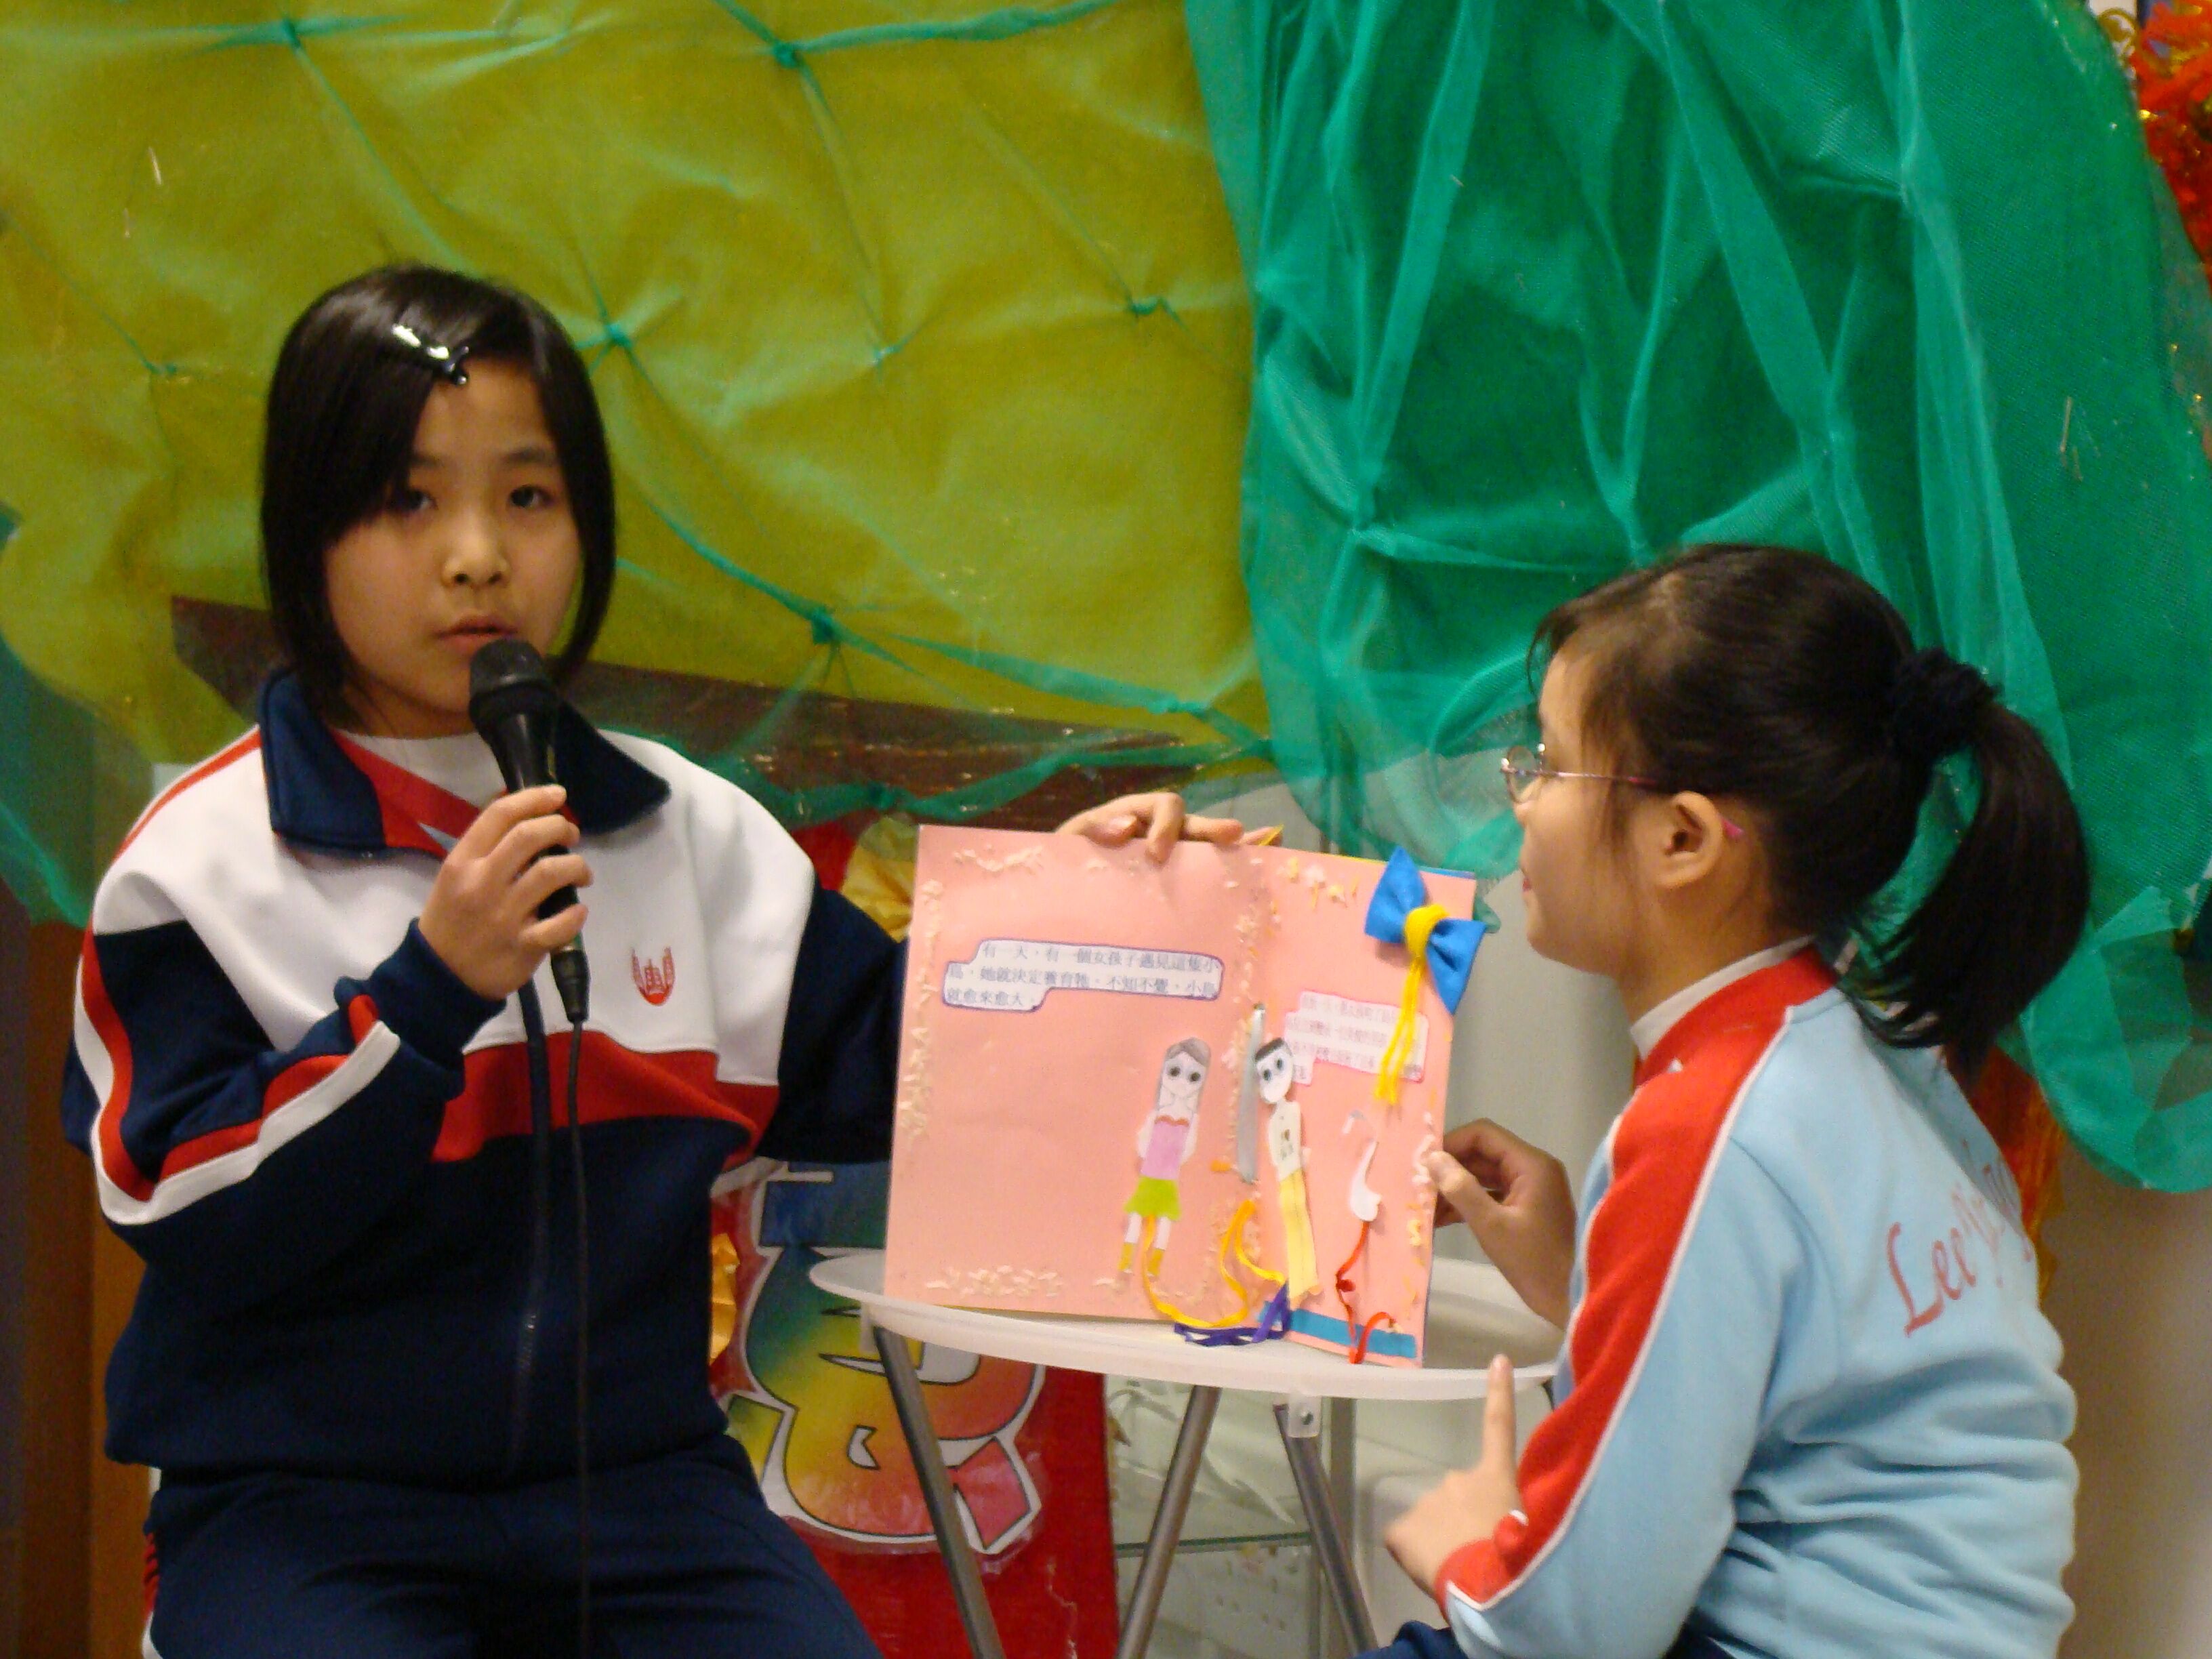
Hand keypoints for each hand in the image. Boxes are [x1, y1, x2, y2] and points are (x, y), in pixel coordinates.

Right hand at [418, 785, 591, 1001]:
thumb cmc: (451, 921)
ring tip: (581, 873)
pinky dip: (576, 914)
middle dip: (560, 827)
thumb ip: (485, 851)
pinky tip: (578, 911)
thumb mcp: (454, 878)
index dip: (534, 797)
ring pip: (551, 873)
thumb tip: (530, 822)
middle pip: (529, 837)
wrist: (439, 978)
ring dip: (577, 866)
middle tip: (571, 835)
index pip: (500, 815)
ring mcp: (504, 916)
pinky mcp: (523, 946)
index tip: (558, 795)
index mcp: (462, 863)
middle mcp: (482, 883)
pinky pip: (562, 923)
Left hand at [1056, 792, 1272, 862]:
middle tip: (1232, 835)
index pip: (1161, 806)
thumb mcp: (1071, 842)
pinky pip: (1210, 867)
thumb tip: (1125, 824)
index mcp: (1135, 815)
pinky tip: (1267, 855)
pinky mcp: (1179, 878)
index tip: (1157, 855)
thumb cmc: (1069, 856)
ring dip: (1235, 844)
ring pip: (1207, 844)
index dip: (1165, 826)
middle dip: (1212, 829)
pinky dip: (1238, 860)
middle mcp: (1161, 831)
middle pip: (1193, 822)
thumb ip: (1091, 831)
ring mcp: (1174, 854)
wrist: (1064, 889)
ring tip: (1265, 841)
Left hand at [1385, 1354, 1523, 1597]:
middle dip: (1463, 1523)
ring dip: (1443, 1542)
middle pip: (1457, 1499)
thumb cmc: (1520, 1563)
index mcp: (1495, 1477)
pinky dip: (1415, 1557)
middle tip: (1479, 1555)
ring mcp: (1427, 1501)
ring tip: (1462, 1571)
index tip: (1498, 1360)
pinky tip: (1432, 1573)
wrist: (1489, 1588)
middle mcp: (1458, 1479)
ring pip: (1432, 1523)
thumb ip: (1517, 1513)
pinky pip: (1405, 1542)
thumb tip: (1509, 1522)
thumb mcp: (1533, 1530)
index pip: (1499, 1426)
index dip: (1499, 1392)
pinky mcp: (1401, 1529)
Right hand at [1426, 1120, 1575, 1327]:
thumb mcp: (1492, 1226)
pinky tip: (1441, 1219)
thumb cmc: (1535, 1262)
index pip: (1484, 1135)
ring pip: (1484, 1176)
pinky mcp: (1526, 1208)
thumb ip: (1462, 1189)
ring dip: (1455, 1188)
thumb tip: (1432, 1159)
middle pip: (1483, 1154)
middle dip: (1450, 1169)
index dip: (1451, 1143)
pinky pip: (1492, 1195)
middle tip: (1417, 1185)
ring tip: (1424, 1205)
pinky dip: (1468, 1203)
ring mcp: (1531, 1189)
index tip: (1422, 1162)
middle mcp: (1533, 1169)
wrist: (1571, 1300)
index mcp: (1532, 1165)